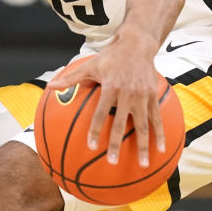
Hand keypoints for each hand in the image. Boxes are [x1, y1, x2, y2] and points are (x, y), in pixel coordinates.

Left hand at [45, 51, 165, 167]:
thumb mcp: (88, 65)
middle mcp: (127, 94)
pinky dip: (160, 134)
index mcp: (110, 87)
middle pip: (121, 123)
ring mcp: (142, 96)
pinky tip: (161, 149)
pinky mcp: (153, 97)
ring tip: (144, 165)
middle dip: (116, 143)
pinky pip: (157, 119)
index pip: (101, 113)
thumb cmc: (109, 58)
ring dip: (143, 146)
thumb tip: (49, 87)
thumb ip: (70, 78)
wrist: (136, 46)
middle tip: (112, 162)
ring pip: (143, 125)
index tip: (91, 146)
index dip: (95, 129)